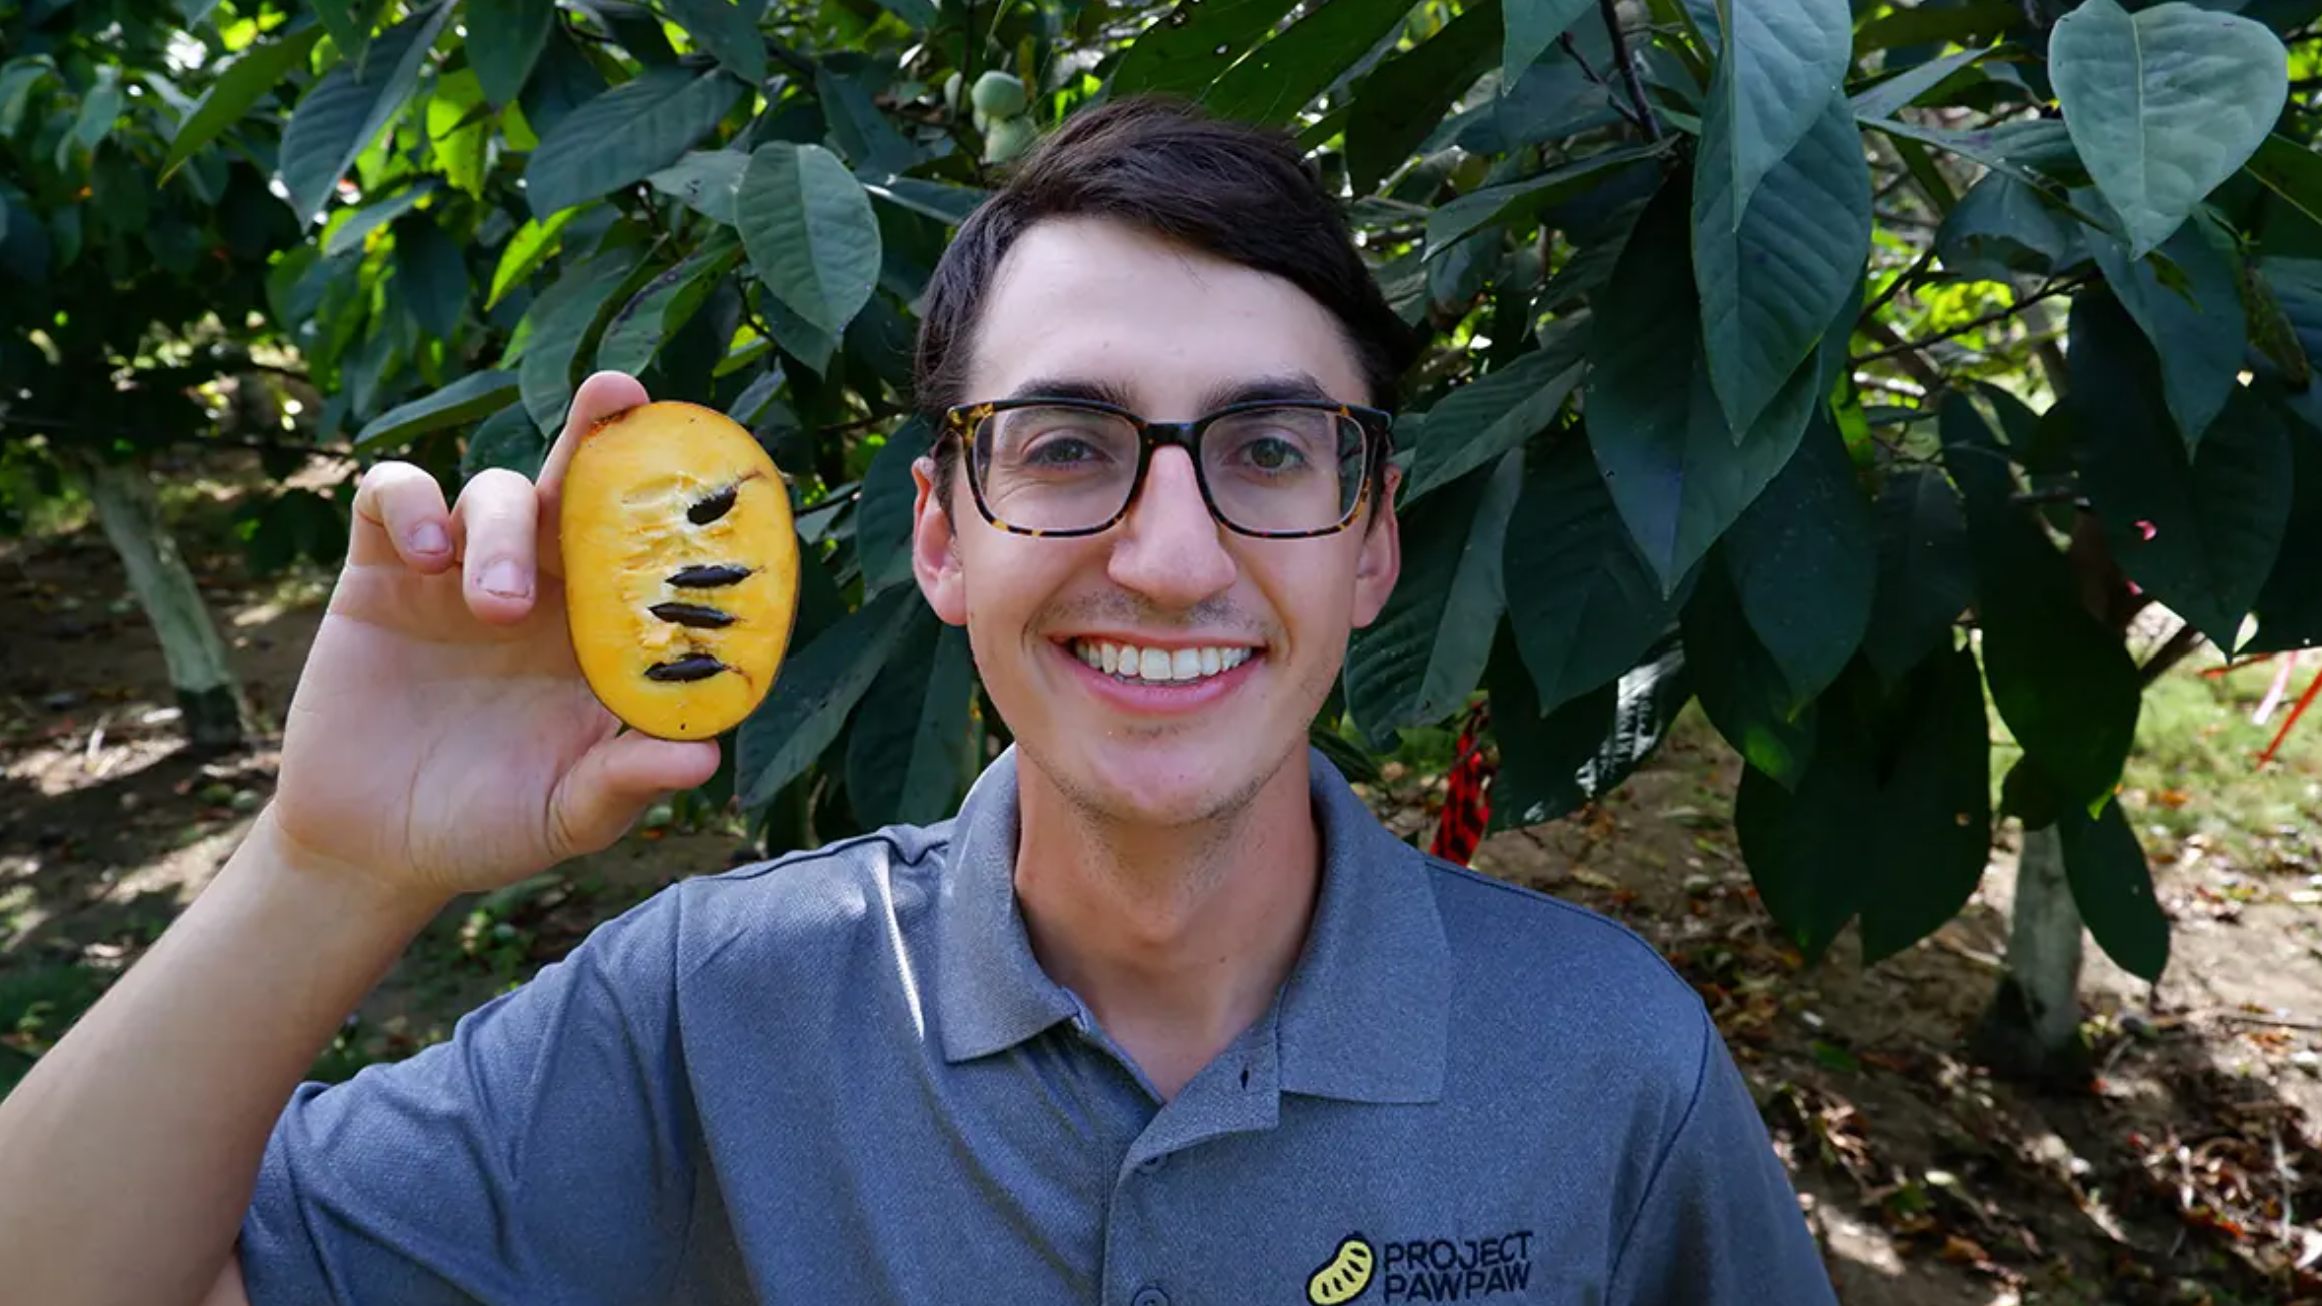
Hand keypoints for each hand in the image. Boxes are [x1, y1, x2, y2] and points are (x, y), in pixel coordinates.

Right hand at [268, 373, 721, 904]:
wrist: (374, 848)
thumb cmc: (493, 826)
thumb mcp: (571, 815)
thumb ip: (627, 781)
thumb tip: (703, 756)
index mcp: (604, 630)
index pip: (651, 548)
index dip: (679, 499)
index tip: (716, 459)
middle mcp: (546, 586)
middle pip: (579, 483)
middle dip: (600, 429)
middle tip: (618, 395)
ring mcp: (463, 571)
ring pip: (494, 491)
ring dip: (500, 530)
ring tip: (497, 605)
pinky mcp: (383, 573)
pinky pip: (395, 495)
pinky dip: (413, 503)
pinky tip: (425, 554)